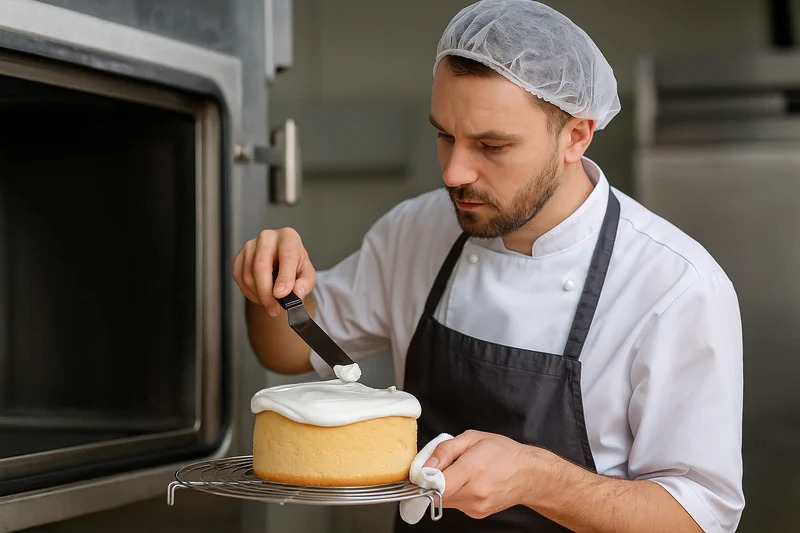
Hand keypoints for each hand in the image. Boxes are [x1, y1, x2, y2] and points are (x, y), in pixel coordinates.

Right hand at [232, 227, 316, 315]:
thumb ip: (305, 284)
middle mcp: (267, 237)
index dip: (284, 277)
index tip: (282, 295)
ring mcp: (250, 245)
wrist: (282, 264)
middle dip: (266, 292)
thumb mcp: (307, 275)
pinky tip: (260, 295)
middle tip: (274, 308)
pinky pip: (239, 278)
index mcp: (288, 237)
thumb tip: (296, 293)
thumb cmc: (295, 266)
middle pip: (261, 266)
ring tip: (271, 303)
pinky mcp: (238, 257)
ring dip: (259, 295)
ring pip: (248, 276)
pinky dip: (249, 292)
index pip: (286, 256)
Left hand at [424, 430, 539, 518]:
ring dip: (446, 487)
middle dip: (435, 480)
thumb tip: (427, 464)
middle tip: (446, 466)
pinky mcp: (477, 513)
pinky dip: (456, 493)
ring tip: (462, 472)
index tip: (424, 470)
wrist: (529, 474)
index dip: (425, 477)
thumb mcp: (473, 438)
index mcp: (473, 469)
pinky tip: (470, 482)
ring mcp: (476, 506)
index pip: (436, 484)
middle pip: (437, 493)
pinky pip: (456, 504)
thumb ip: (446, 449)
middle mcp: (475, 492)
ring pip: (445, 500)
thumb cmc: (503, 453)